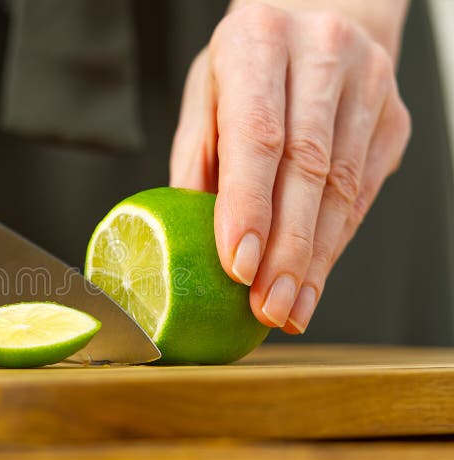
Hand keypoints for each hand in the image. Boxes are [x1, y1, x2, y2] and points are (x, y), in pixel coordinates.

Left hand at [170, 1, 410, 333]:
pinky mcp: (393, 117)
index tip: (237, 267)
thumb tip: (189, 237)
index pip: (258, 134)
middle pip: (308, 168)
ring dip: (314, 258)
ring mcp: (369, 83)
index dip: (249, 206)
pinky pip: (364, 192)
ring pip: (343, 187)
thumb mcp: (203, 94)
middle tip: (266, 306)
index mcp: (258, 39)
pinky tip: (313, 280)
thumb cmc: (247, 64)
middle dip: (285, 250)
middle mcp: (322, 52)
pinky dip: (336, 243)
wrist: (316, 19)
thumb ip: (196, 159)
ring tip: (287, 308)